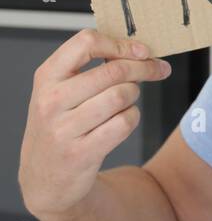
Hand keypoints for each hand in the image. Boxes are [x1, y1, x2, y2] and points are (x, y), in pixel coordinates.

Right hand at [18, 29, 170, 220]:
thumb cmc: (61, 125)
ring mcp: (64, 128)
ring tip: (126, 101)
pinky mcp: (82, 152)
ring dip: (134, 95)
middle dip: (144, 67)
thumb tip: (139, 50)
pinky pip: (125, 123)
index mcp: (46, 77)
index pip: (86, 43)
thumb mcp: (61, 91)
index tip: (141, 50)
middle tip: (158, 69)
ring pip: (122, 96)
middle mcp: (52, 100)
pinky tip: (122, 121)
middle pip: (114, 70)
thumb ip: (90, 67)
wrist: (45, 176)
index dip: (121, 44)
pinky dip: (132, 118)